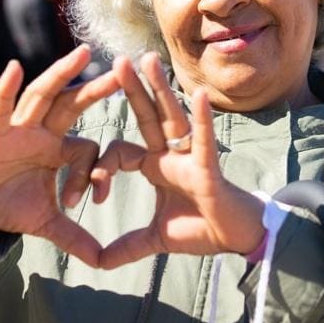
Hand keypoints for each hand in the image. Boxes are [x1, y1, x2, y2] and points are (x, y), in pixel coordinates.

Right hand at [0, 46, 119, 265]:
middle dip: (98, 89)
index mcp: (59, 149)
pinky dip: (5, 90)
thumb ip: (74, 237)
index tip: (94, 202)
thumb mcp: (45, 223)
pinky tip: (14, 68)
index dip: (94, 174)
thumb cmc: (6, 203)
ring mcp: (17, 128)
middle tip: (126, 69)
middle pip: (73, 106)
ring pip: (43, 97)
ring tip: (82, 54)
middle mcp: (42, 132)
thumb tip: (101, 262)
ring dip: (62, 74)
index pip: (88, 150)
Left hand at [91, 53, 264, 269]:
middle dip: (132, 89)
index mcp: (155, 166)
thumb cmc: (201, 229)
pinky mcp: (208, 168)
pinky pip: (203, 140)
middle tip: (117, 60)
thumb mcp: (156, 240)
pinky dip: (201, 119)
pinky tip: (199, 95)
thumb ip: (127, 247)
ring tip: (148, 59)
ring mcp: (190, 157)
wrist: (235, 238)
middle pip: (146, 116)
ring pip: (171, 117)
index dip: (100, 169)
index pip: (120, 152)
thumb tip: (99, 263)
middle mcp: (170, 155)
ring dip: (159, 89)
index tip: (88, 196)